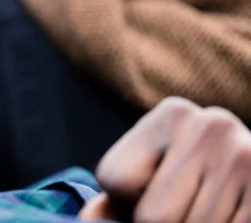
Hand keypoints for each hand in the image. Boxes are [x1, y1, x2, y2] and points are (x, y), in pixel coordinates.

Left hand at [80, 97, 250, 221]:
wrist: (243, 172)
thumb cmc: (183, 182)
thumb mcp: (144, 177)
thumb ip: (112, 198)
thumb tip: (91, 221)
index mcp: (172, 114)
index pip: (117, 180)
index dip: (126, 199)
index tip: (151, 186)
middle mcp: (211, 126)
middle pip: (154, 216)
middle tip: (182, 205)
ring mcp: (244, 157)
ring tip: (205, 210)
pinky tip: (229, 217)